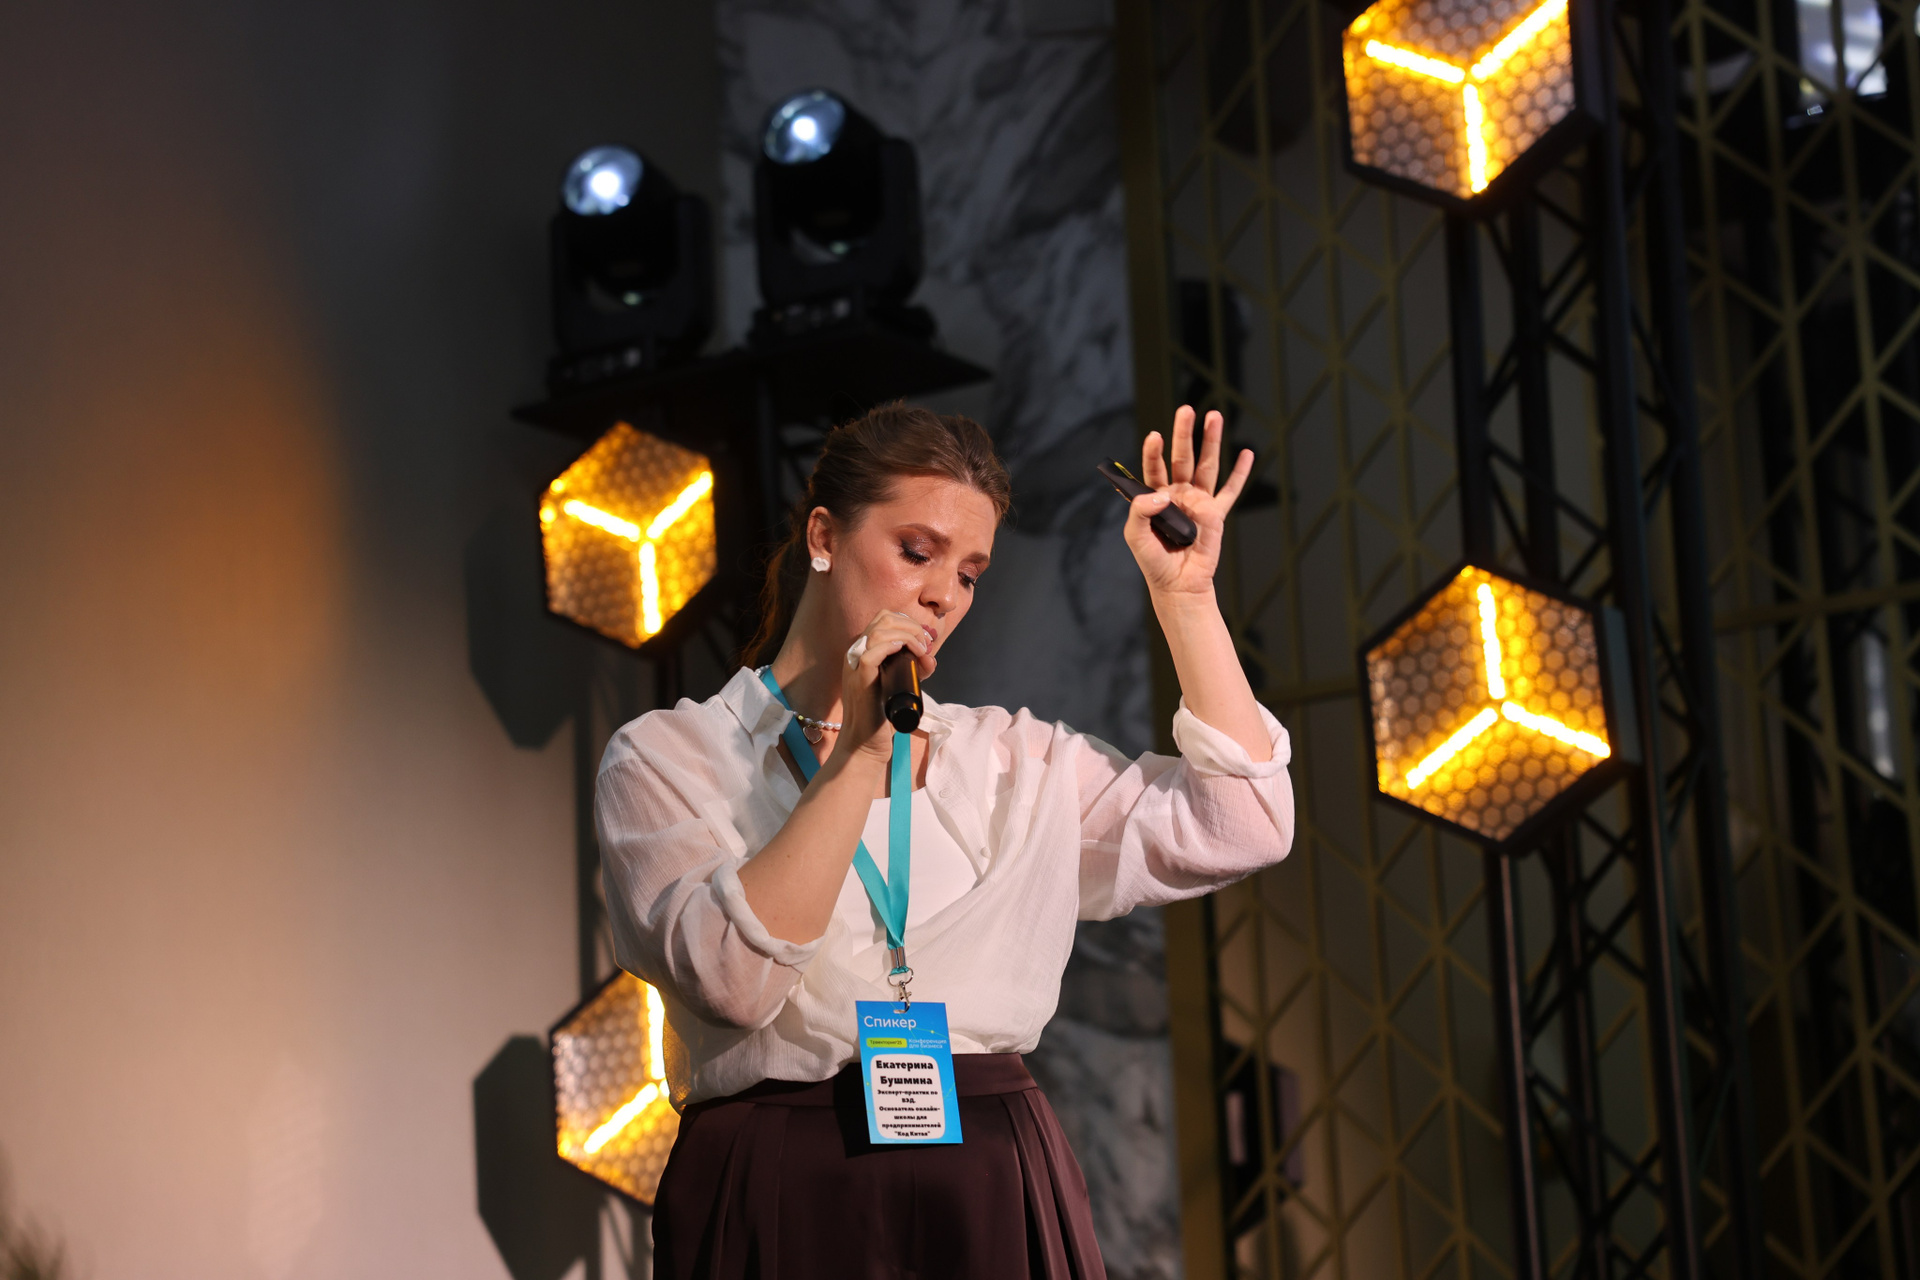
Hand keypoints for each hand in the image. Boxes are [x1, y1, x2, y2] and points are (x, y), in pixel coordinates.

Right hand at [838, 610, 933, 761]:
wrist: (865, 743)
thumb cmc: (881, 716)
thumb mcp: (900, 685)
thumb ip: (913, 670)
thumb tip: (930, 659)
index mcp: (863, 651)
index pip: (883, 619)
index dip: (907, 622)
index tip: (924, 639)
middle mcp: (856, 654)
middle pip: (882, 619)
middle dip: (911, 626)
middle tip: (926, 645)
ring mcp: (855, 666)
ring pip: (878, 632)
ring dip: (906, 635)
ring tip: (921, 651)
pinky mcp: (859, 680)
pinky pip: (870, 653)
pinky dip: (892, 646)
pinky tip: (907, 652)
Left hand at [1124, 406, 1252, 598]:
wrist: (1178, 584)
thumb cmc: (1154, 561)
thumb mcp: (1135, 536)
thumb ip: (1139, 512)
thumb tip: (1160, 495)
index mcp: (1156, 497)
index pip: (1154, 467)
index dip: (1154, 451)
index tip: (1156, 436)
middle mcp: (1178, 494)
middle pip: (1182, 457)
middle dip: (1185, 433)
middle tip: (1186, 410)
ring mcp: (1199, 502)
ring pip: (1207, 465)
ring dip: (1211, 441)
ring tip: (1214, 415)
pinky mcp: (1216, 514)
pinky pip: (1231, 490)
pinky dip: (1240, 472)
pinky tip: (1247, 453)